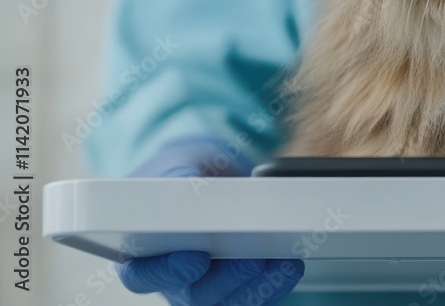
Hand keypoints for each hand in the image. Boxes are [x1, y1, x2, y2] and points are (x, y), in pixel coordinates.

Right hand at [116, 135, 304, 304]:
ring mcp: (203, 286)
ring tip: (284, 263)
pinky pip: (253, 296)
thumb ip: (175, 176)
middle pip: (194, 295)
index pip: (142, 275)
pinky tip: (290, 266)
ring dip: (258, 286)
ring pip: (228, 301)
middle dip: (228, 279)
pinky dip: (274, 284)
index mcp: (140, 251)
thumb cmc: (177, 172)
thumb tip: (189, 184)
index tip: (197, 259)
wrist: (202, 176)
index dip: (168, 272)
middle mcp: (170, 278)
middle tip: (253, 260)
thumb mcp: (172, 165)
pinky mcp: (234, 287)